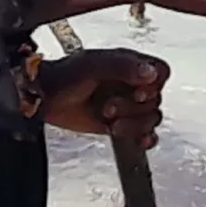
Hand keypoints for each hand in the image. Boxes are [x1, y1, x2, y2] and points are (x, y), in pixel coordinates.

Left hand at [40, 48, 167, 147]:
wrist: (44, 100)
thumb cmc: (66, 76)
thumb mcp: (93, 65)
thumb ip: (122, 66)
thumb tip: (150, 74)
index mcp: (130, 64)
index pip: (160, 71)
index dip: (155, 85)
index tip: (138, 93)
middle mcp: (132, 84)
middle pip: (156, 99)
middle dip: (133, 109)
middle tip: (108, 108)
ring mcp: (127, 106)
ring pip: (152, 118)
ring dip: (135, 125)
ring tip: (111, 123)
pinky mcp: (121, 125)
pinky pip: (145, 133)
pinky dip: (145, 138)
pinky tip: (139, 141)